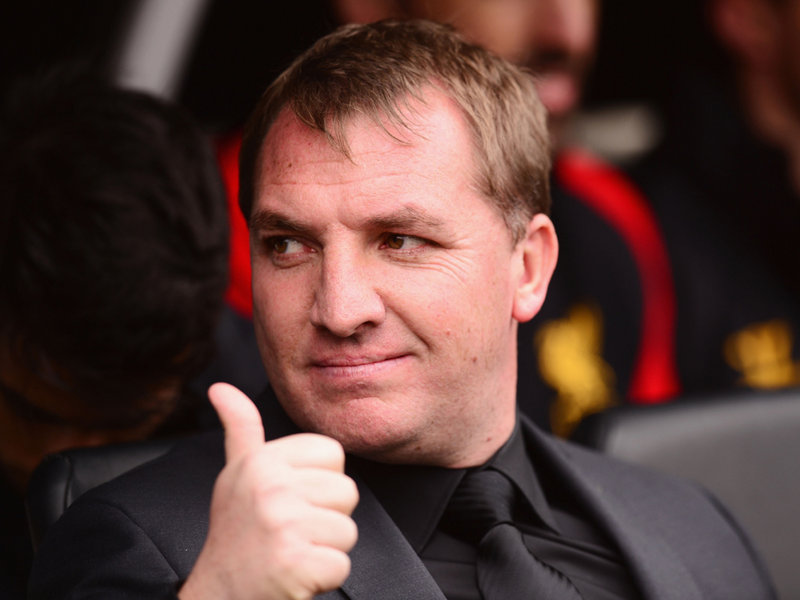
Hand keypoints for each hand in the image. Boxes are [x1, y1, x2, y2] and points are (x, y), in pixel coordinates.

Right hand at [179, 383, 358, 599]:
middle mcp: (270, 486)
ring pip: (347, 530)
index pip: (333, 454)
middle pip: (347, 492)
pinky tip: (294, 575)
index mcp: (262, 460)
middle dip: (326, 519)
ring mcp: (282, 524)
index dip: (320, 482)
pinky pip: (341, 564)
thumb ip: (240, 427)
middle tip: (290, 532)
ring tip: (292, 552)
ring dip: (325, 550)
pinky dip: (322, 578)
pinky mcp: (295, 563)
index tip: (291, 500)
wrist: (218, 596)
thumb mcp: (235, 475)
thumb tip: (221, 388)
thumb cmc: (235, 533)